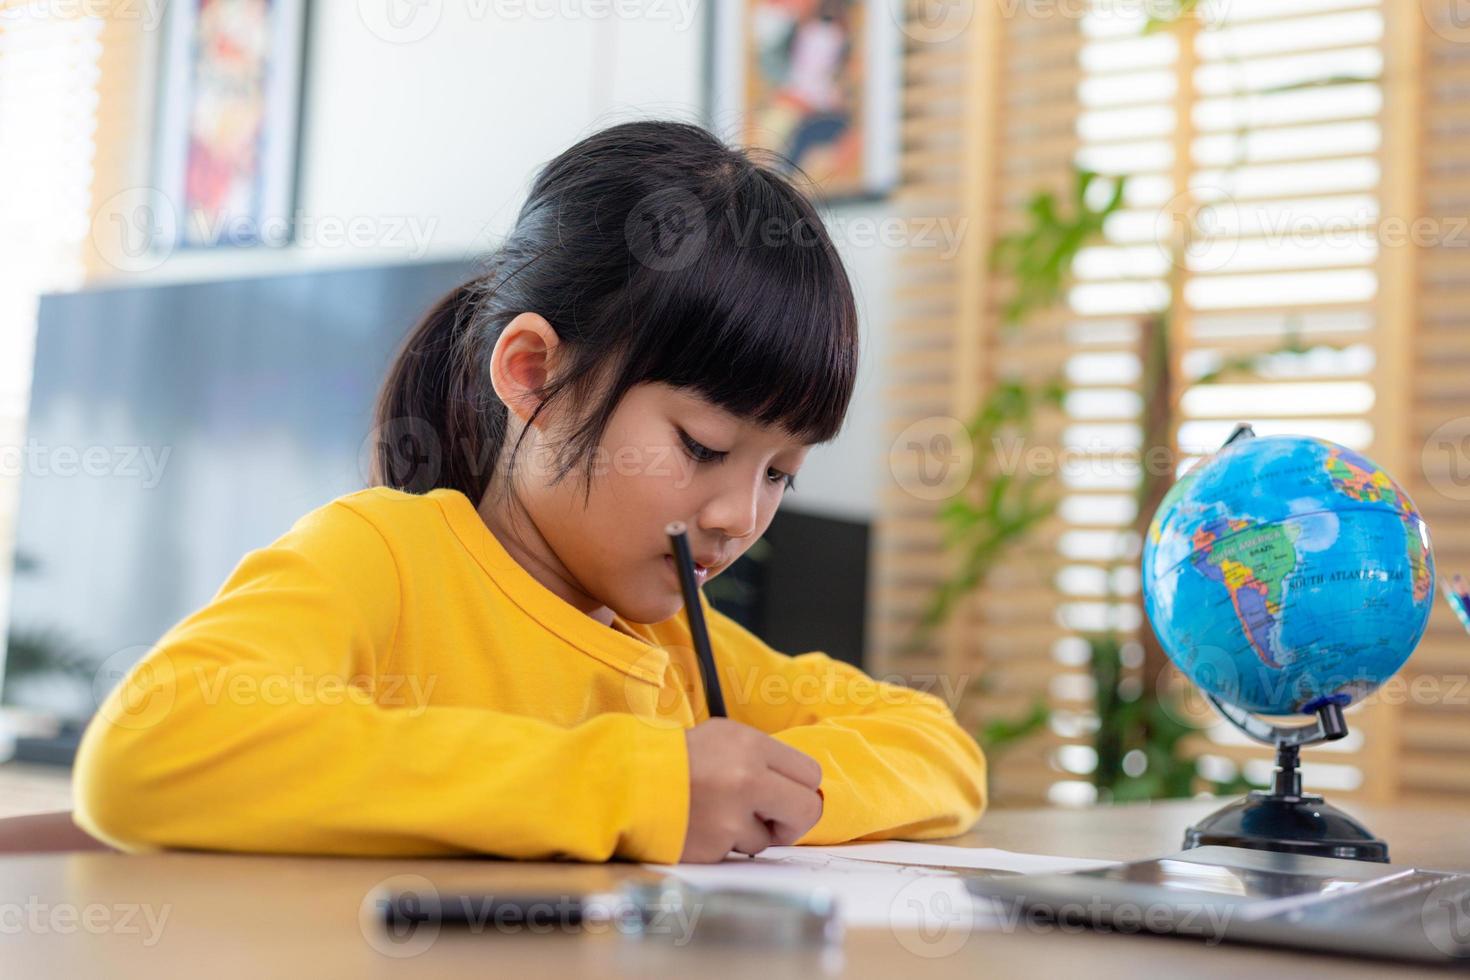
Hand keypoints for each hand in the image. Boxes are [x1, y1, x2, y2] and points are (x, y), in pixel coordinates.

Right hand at [678, 717, 823, 862]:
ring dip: (748, 833)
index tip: (786, 794)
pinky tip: (702, 826)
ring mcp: (732, 816)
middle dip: (793, 820)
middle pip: (808, 809)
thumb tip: (797, 787)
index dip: (800, 788)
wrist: (627, 783)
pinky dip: (724, 845)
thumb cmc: (677, 759)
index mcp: (751, 745)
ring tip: (716, 815)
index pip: (810, 773)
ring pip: (769, 839)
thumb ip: (762, 759)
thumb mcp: (723, 738)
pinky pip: (738, 853)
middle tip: (772, 819)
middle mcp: (747, 778)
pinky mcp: (716, 846)